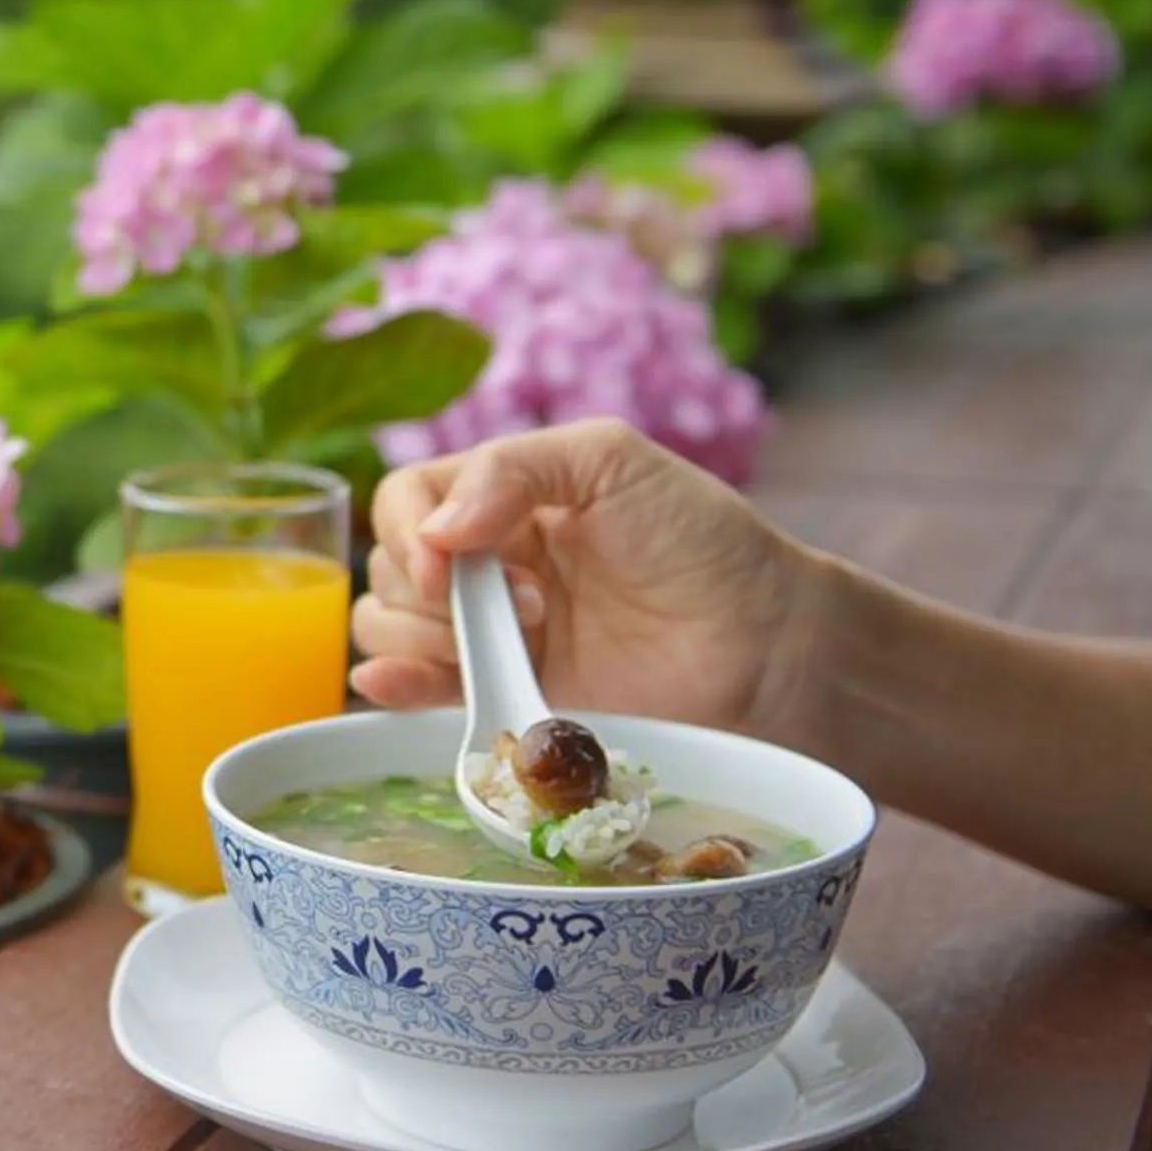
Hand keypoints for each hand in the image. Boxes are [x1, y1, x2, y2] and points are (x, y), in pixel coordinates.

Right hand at [350, 419, 824, 742]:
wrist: (764, 641)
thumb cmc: (698, 537)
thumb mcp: (609, 459)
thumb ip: (511, 469)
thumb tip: (433, 530)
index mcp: (498, 494)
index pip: (405, 501)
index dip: (407, 531)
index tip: (446, 562)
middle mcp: (483, 559)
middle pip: (387, 567)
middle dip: (430, 592)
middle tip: (526, 604)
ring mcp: (490, 630)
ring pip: (390, 627)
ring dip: (421, 636)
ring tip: (516, 642)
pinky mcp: (506, 691)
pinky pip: (421, 690)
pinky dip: (392, 686)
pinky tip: (389, 685)